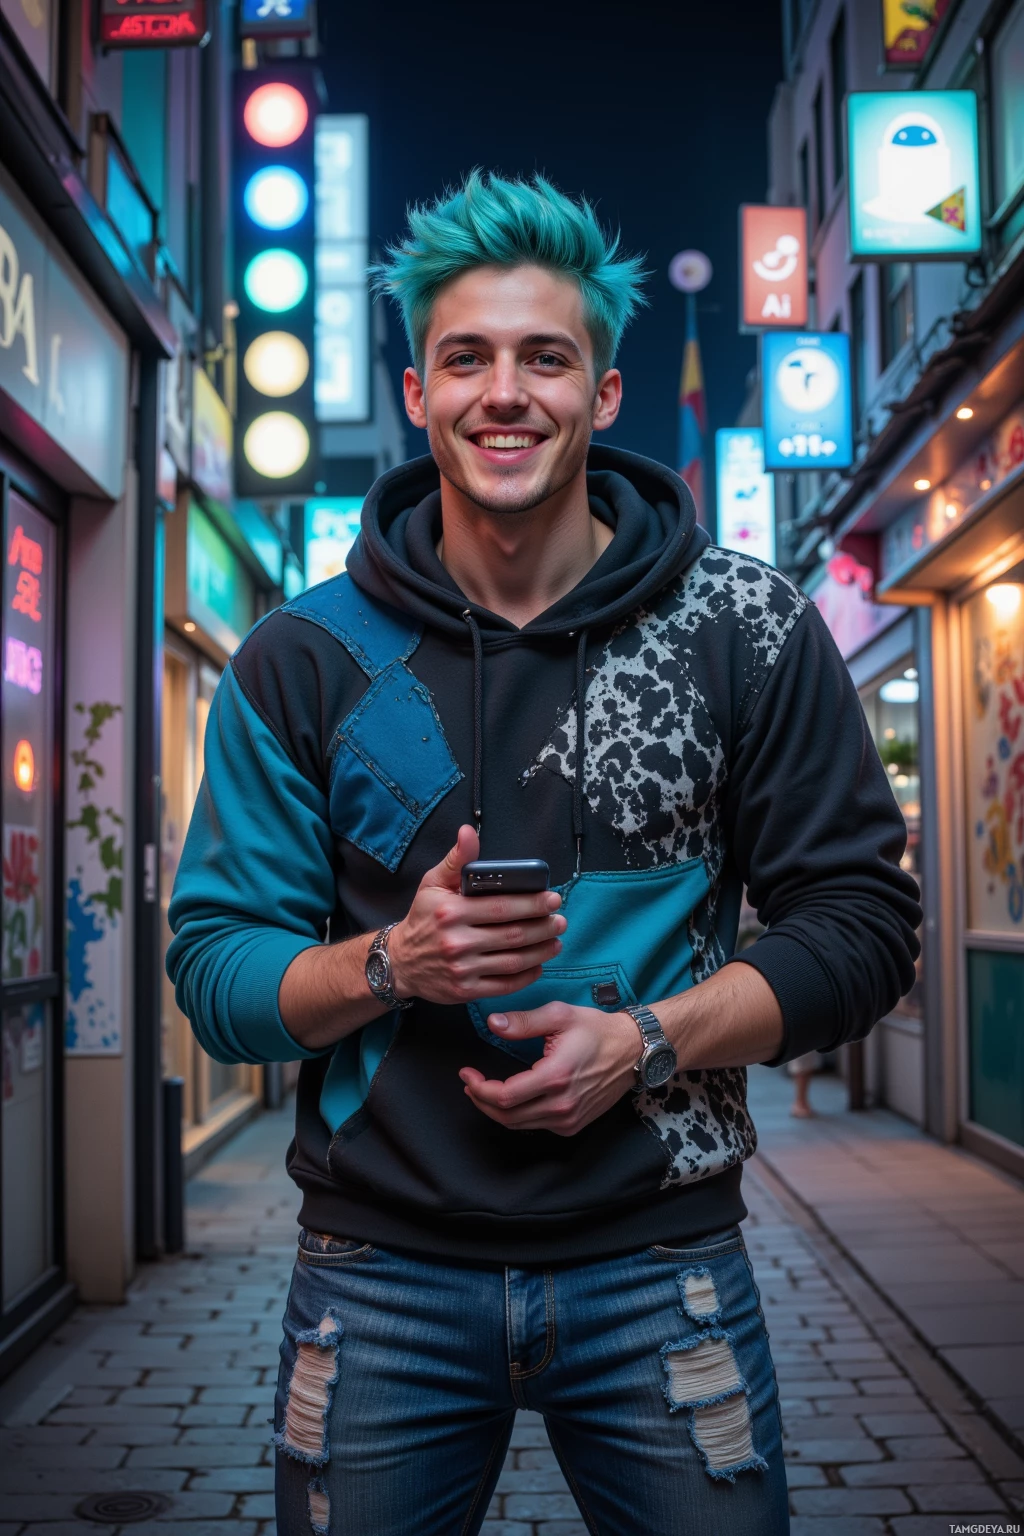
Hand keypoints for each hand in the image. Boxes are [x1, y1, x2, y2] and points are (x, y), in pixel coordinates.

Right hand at [388, 825, 565, 1004]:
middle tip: (560, 921)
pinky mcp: (465, 991)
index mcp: (451, 911)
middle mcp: (456, 941)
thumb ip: (456, 859)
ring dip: (541, 951)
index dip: (532, 903)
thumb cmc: (423, 918)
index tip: (552, 899)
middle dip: (543, 927)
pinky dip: (526, 976)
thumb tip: (468, 832)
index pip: (501, 907)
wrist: (400, 961)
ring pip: (512, 961)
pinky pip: (504, 985)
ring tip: (556, 941)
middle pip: (512, 934)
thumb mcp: (432, 884)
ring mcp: (461, 969)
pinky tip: (538, 965)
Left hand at [459, 1003, 639, 1135]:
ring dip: (496, 1110)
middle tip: (470, 1083)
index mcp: (555, 1077)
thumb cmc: (597, 1030)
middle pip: (507, 1116)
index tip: (466, 1074)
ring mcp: (568, 1118)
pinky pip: (536, 1125)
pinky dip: (518, 1116)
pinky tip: (512, 1100)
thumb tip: (493, 1024)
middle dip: (481, 1101)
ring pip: (519, 1124)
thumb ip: (523, 1021)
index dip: (479, 1088)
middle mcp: (562, 1104)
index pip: (504, 1096)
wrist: (633, 1051)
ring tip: (483, 1091)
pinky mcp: (573, 1124)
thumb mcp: (560, 1015)